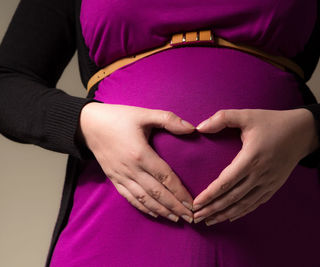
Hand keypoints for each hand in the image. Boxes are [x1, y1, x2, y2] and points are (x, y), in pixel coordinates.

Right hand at [77, 102, 195, 222]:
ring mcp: (121, 176)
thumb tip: (192, 128)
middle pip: (157, 193)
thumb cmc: (118, 117)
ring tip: (176, 219)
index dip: (179, 192)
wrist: (88, 124)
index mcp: (141, 154)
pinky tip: (155, 214)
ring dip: (161, 211)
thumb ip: (169, 119)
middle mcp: (131, 169)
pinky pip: (129, 197)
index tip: (192, 202)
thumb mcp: (144, 113)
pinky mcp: (113, 179)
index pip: (165, 177)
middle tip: (190, 217)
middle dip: (175, 207)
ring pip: (144, 199)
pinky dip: (143, 207)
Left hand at [191, 108, 319, 224]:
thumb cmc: (272, 122)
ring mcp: (268, 183)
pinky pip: (256, 203)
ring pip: (243, 204)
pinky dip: (242, 212)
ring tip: (209, 221)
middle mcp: (260, 174)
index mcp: (251, 158)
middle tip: (196, 217)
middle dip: (212, 209)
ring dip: (224, 214)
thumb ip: (222, 118)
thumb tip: (200, 127)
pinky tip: (230, 217)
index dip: (209, 195)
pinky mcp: (274, 186)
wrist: (303, 132)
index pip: (226, 182)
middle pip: (232, 198)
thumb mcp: (247, 115)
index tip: (195, 203)